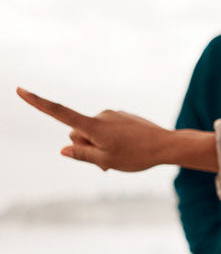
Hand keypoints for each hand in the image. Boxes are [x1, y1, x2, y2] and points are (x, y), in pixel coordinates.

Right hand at [17, 87, 183, 171]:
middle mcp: (101, 116)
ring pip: (94, 133)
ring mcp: (113, 115)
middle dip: (85, 147)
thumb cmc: (137, 156)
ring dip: (99, 146)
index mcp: (93, 126)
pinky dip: (111, 141)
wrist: (167, 145)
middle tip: (106, 163)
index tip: (20, 90)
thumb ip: (82, 155)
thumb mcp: (106, 161)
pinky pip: (108, 130)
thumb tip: (64, 148)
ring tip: (120, 158)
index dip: (37, 103)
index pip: (59, 113)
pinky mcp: (123, 117)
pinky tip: (128, 149)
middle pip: (78, 133)